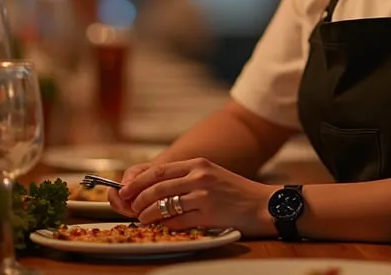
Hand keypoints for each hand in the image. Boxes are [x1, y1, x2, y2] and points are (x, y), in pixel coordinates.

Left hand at [116, 157, 277, 237]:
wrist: (264, 204)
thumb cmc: (237, 192)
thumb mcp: (212, 174)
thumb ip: (188, 177)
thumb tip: (156, 187)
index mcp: (199, 164)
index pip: (160, 170)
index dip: (138, 181)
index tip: (125, 190)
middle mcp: (200, 176)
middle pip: (157, 187)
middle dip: (138, 199)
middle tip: (131, 207)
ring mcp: (203, 195)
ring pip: (163, 205)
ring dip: (148, 214)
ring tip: (143, 218)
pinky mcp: (208, 214)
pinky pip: (177, 221)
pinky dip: (165, 225)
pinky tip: (162, 227)